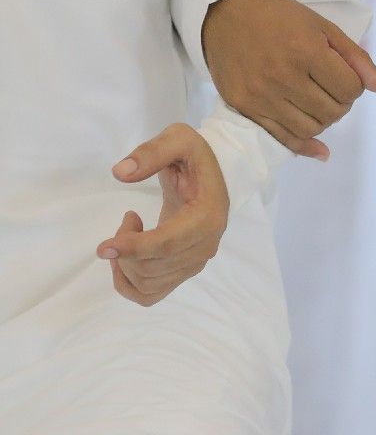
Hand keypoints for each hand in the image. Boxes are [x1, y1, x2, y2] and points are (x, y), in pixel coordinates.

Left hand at [96, 123, 230, 306]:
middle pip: (153, 267)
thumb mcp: (179, 139)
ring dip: (125, 262)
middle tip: (128, 218)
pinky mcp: (183, 272)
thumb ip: (151, 152)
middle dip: (125, 247)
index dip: (134, 248)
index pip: (168, 244)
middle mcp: (206, 247)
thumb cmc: (195, 157)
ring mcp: (195, 263)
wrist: (213, 176)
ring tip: (131, 231)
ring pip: (147, 283)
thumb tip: (120, 173)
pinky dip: (127, 283)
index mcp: (207, 217)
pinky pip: (149, 295)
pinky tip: (126, 257)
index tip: (103, 247)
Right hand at [201, 0, 375, 156]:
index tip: (345, 76)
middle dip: (342, 103)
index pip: (350, 89)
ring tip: (319, 103)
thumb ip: (357, 59)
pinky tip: (320, 151)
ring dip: (325, 120)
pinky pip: (282, 138)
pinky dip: (306, 147)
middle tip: (332, 89)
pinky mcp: (245, 107)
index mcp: (306, 51)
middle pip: (332, 111)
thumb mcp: (323, 27)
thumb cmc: (279, 15)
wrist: (226, 11)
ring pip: (311, 128)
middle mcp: (283, 77)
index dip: (355, 86)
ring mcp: (261, 95)